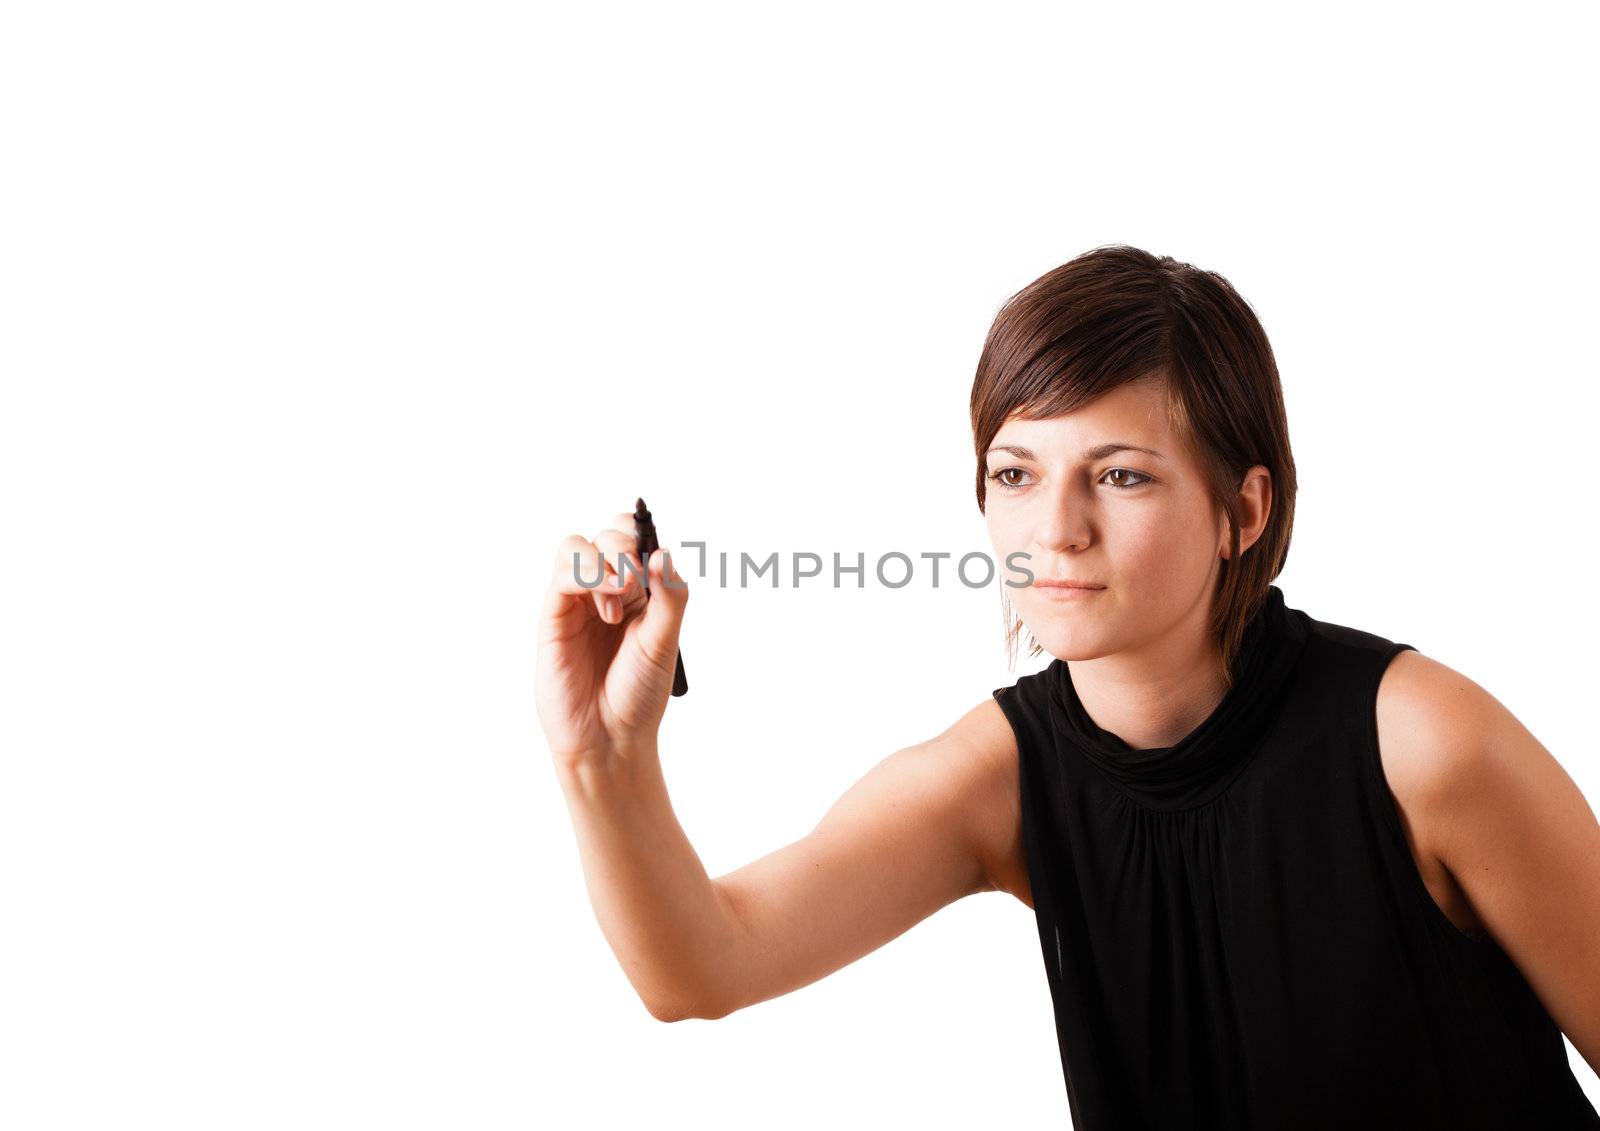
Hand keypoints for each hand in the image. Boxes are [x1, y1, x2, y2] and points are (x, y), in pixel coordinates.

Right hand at [536, 510, 689, 770]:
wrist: (610, 737)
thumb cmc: (639, 694)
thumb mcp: (665, 640)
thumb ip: (670, 596)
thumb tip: (662, 553)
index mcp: (637, 592)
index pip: (633, 537)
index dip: (640, 535)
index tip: (652, 565)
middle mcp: (605, 591)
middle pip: (606, 535)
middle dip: (624, 549)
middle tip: (636, 584)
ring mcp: (577, 602)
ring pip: (575, 546)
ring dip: (603, 563)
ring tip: (618, 603)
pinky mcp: (554, 617)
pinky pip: (562, 574)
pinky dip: (587, 577)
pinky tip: (606, 610)